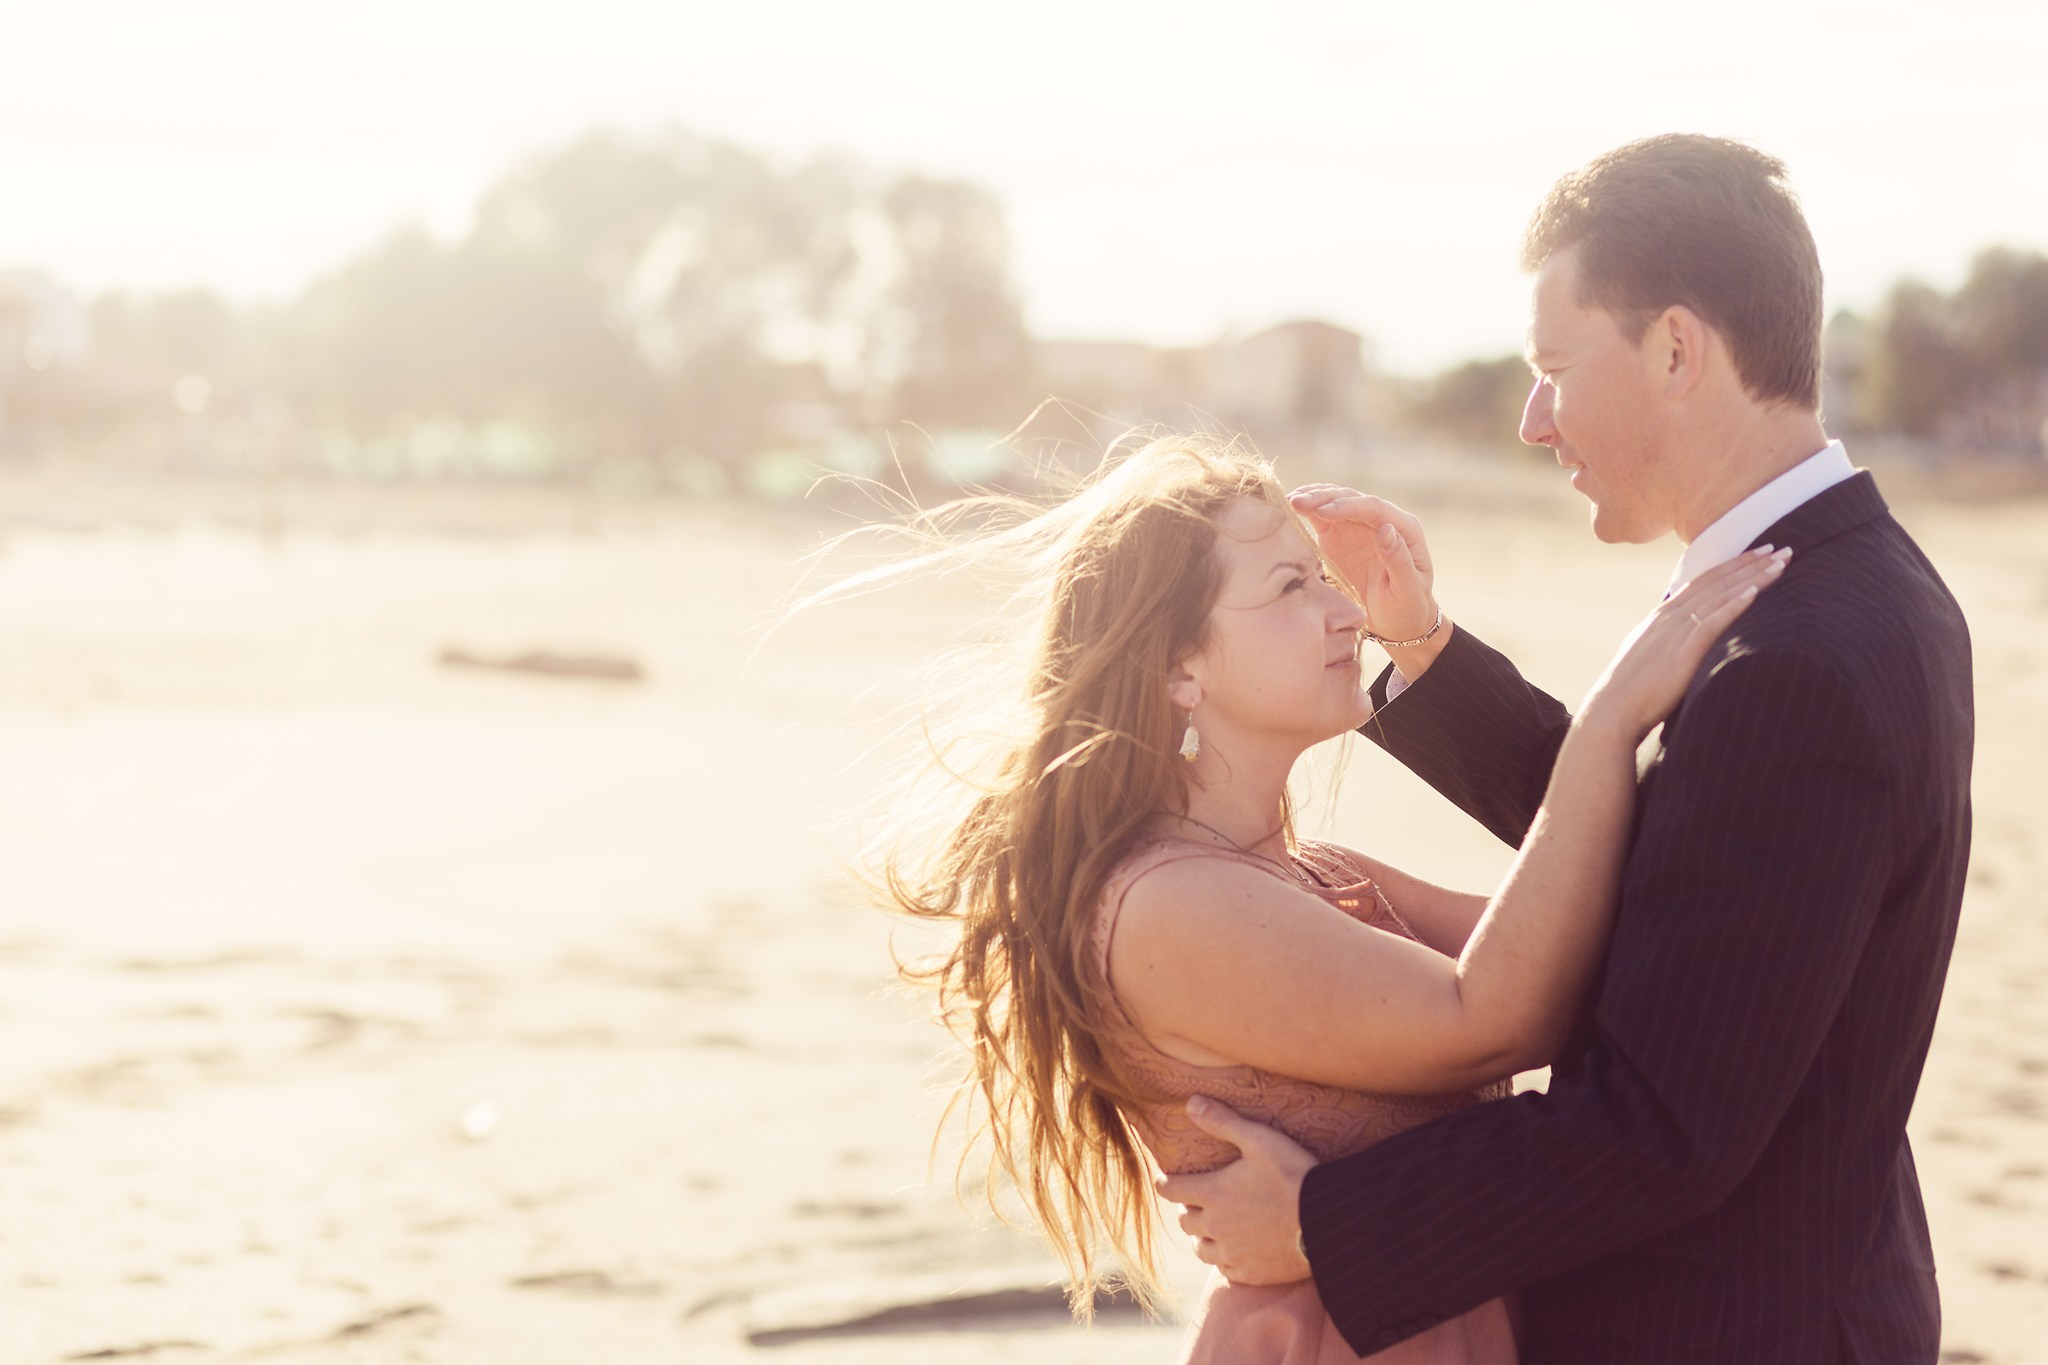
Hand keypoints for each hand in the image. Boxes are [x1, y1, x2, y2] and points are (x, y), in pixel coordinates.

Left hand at [1153, 1096, 1315, 1285]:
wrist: (1328, 1221)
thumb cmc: (1293, 1175)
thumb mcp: (1259, 1139)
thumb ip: (1223, 1122)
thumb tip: (1190, 1102)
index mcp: (1212, 1193)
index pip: (1171, 1190)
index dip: (1164, 1182)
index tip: (1165, 1179)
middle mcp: (1215, 1227)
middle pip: (1185, 1221)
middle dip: (1187, 1209)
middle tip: (1196, 1201)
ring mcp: (1233, 1253)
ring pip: (1201, 1249)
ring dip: (1202, 1237)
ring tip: (1212, 1228)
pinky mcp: (1251, 1273)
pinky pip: (1225, 1269)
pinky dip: (1225, 1259)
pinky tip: (1234, 1250)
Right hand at [1287, 486, 1437, 643]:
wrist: (1395, 621)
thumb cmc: (1406, 607)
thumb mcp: (1407, 589)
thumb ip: (1398, 560)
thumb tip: (1385, 529)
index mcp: (1404, 528)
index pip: (1374, 508)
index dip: (1347, 506)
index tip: (1322, 512)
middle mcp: (1381, 520)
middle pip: (1351, 498)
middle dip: (1324, 498)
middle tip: (1297, 503)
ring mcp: (1358, 526)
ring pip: (1335, 501)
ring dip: (1313, 498)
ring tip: (1289, 501)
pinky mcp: (1339, 534)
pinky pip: (1321, 516)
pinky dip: (1307, 510)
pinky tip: (1290, 506)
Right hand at [1581, 545, 1791, 741]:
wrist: (1612, 709)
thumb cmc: (1631, 691)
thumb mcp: (1649, 657)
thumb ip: (1667, 643)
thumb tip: (1681, 643)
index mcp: (1662, 616)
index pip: (1703, 581)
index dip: (1732, 565)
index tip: (1758, 553)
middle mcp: (1670, 616)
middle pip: (1717, 581)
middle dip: (1750, 563)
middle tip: (1781, 548)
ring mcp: (1675, 631)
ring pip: (1720, 595)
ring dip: (1752, 577)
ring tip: (1780, 564)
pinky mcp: (1683, 650)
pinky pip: (1712, 621)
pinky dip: (1734, 604)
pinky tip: (1754, 592)